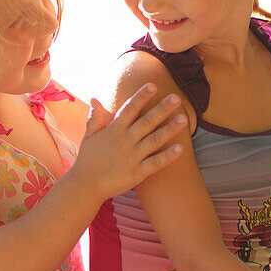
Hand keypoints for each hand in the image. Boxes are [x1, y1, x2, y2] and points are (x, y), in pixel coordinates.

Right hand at [75, 83, 185, 201]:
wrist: (86, 185)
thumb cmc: (87, 160)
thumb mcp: (89, 136)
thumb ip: (94, 118)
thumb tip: (94, 99)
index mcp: (114, 130)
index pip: (130, 109)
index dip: (141, 96)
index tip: (153, 85)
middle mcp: (125, 141)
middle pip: (147, 121)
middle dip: (162, 108)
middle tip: (177, 98)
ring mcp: (133, 157)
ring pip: (155, 140)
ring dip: (170, 129)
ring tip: (184, 118)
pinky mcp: (138, 173)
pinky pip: (156, 163)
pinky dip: (168, 156)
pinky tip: (180, 148)